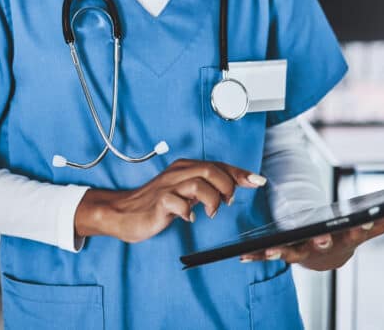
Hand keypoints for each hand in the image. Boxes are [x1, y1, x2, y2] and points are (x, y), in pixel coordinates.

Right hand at [74, 158, 266, 243]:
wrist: (124, 213)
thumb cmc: (156, 203)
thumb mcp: (184, 192)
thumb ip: (205, 187)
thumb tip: (233, 188)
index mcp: (185, 167)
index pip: (218, 165)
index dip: (240, 173)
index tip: (258, 181)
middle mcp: (177, 173)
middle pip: (211, 169)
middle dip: (228, 186)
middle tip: (229, 202)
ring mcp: (168, 186)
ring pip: (199, 182)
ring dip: (212, 199)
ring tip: (211, 212)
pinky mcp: (159, 202)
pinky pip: (179, 203)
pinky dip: (189, 212)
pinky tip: (190, 219)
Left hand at [239, 200, 383, 270]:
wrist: (324, 258)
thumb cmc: (347, 234)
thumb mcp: (368, 225)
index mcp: (351, 236)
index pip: (366, 228)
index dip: (371, 222)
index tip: (375, 215)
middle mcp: (330, 246)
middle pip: (328, 243)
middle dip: (324, 240)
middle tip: (322, 236)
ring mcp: (308, 252)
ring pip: (294, 253)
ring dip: (282, 252)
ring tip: (269, 249)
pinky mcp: (287, 252)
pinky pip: (271, 254)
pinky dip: (257, 255)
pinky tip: (243, 255)